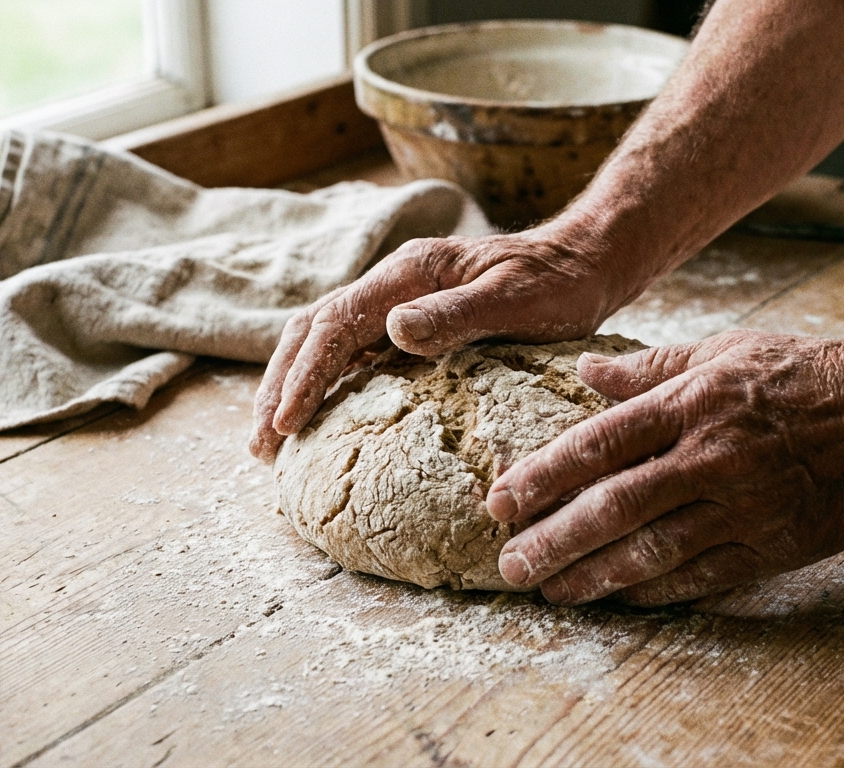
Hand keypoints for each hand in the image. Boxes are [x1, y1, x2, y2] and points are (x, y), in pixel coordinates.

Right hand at [248, 225, 647, 460]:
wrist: (585, 262)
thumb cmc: (560, 284)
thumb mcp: (518, 299)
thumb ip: (457, 313)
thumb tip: (393, 329)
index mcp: (411, 271)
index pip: (337, 323)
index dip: (307, 374)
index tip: (286, 423)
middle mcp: (395, 282)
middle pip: (313, 329)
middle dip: (280, 385)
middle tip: (258, 445)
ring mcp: (399, 300)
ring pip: (324, 339)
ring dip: (292, 385)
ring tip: (271, 439)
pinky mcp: (411, 321)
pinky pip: (352, 351)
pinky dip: (323, 383)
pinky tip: (318, 417)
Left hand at [485, 329, 843, 605]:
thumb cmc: (808, 375)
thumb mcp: (728, 351)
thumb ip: (652, 367)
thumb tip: (586, 373)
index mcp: (693, 402)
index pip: (600, 442)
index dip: (543, 474)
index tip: (498, 500)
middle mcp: (711, 455)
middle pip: (615, 505)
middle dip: (554, 539)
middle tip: (510, 564)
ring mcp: (743, 505)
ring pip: (653, 550)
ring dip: (594, 575)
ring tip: (552, 591)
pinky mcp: (772, 544)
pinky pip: (702, 576)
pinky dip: (655, 591)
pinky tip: (618, 598)